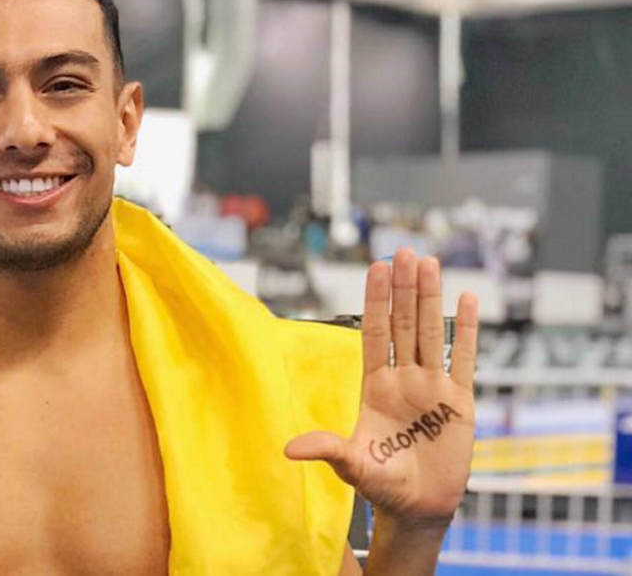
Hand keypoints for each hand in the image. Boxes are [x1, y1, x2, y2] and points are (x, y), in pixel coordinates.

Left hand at [285, 249, 478, 522]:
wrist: (419, 506)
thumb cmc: (382, 485)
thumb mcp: (351, 465)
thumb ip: (327, 450)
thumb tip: (289, 450)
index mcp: (375, 386)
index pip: (374, 333)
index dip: (376, 301)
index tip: (376, 268)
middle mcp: (403, 379)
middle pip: (403, 324)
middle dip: (403, 288)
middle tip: (404, 250)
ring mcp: (432, 386)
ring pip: (431, 332)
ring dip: (431, 297)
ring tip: (430, 261)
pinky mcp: (459, 401)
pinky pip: (463, 359)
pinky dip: (466, 330)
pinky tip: (468, 298)